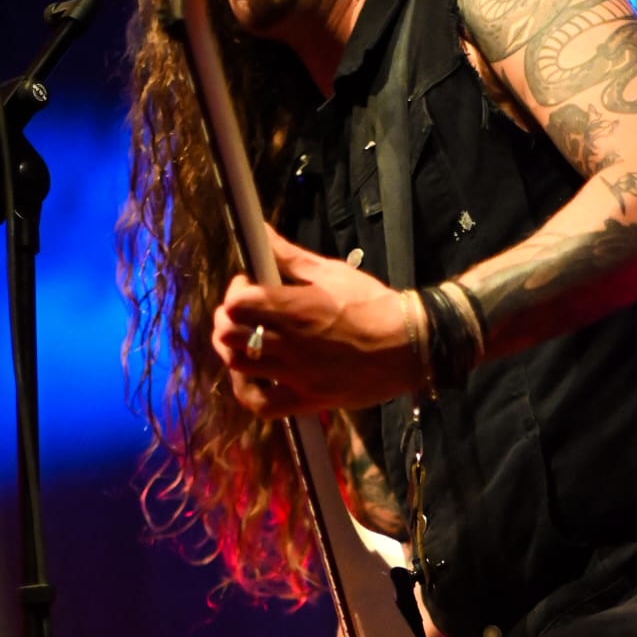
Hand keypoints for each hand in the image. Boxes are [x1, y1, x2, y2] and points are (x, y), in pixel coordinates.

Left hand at [213, 227, 415, 414]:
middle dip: (228, 318)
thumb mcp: (331, 272)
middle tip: (242, 312)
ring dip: (232, 349)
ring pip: (238, 365)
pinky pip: (261, 405)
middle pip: (229, 334)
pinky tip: (250, 377)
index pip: (238, 302)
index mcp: (296, 308)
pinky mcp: (307, 400)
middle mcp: (291, 344)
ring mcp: (296, 376)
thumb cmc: (373, 305)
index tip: (249, 285)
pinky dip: (246, 390)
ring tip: (245, 339)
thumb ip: (290, 256)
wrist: (409, 346)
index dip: (235, 291)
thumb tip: (260, 231)